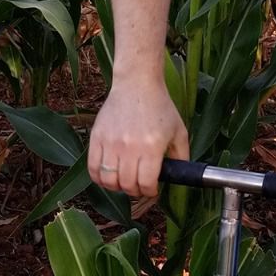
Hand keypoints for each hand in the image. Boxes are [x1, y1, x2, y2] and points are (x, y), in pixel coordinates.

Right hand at [88, 81, 188, 197]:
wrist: (137, 84)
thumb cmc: (160, 107)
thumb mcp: (179, 132)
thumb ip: (182, 157)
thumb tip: (180, 177)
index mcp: (151, 147)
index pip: (146, 183)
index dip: (150, 192)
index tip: (152, 189)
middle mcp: (129, 147)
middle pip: (127, 185)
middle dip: (135, 191)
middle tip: (139, 186)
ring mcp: (111, 142)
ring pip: (108, 180)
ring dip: (116, 187)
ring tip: (123, 182)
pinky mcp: (97, 137)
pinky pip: (92, 168)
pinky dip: (99, 178)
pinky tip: (108, 176)